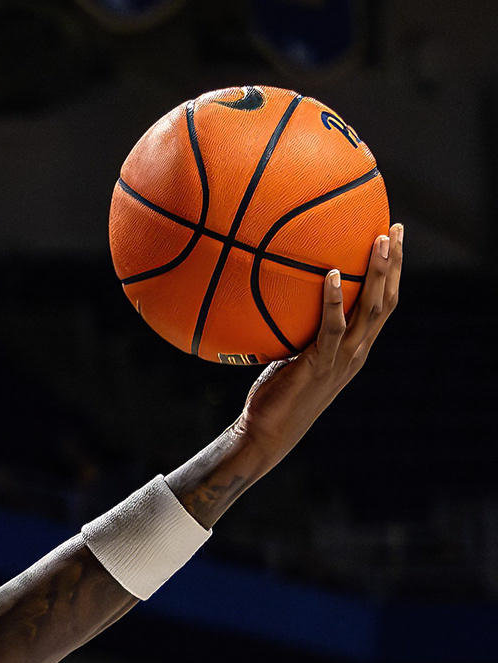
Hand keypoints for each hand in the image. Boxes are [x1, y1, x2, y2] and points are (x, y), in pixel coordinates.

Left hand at [235, 224, 402, 469]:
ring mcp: (342, 360)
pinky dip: (335, 301)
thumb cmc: (276, 393)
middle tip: (395, 229)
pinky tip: (332, 275)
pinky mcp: (320, 366)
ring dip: (377, 274)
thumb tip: (277, 294)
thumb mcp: (292, 353)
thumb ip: (297, 328)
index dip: (392, 273)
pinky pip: (331, 329)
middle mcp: (357, 352)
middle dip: (394, 264)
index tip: (393, 240)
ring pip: (371, 310)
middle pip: (387, 301)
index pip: (384, 305)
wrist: (267, 433)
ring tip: (378, 240)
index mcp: (355, 348)